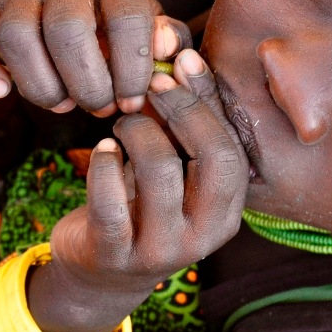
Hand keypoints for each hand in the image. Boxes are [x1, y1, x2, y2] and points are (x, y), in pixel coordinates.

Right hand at [0, 0, 190, 115]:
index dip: (132, 68)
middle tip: (99, 109)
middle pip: (67, 28)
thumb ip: (169, 43)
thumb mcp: (155, 41)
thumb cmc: (121, 43)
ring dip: (40, 83)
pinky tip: (0, 93)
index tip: (132, 103)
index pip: (127, 15)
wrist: (72, 23)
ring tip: (62, 105)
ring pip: (16, 33)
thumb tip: (167, 49)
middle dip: (85, 82)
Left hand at [30, 55, 248, 331]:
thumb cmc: (141, 205)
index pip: (232, 147)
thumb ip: (184, 119)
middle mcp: (205, 235)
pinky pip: (110, 199)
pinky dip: (103, 165)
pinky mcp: (115, 257)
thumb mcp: (172, 166)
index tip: (180, 64)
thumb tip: (184, 56)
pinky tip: (100, 152)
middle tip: (149, 88)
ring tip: (121, 124)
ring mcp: (161, 251)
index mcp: (228, 211)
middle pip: (214, 158)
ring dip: (137, 132)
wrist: (100, 276)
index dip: (206, 101)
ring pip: (161, 171)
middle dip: (181, 110)